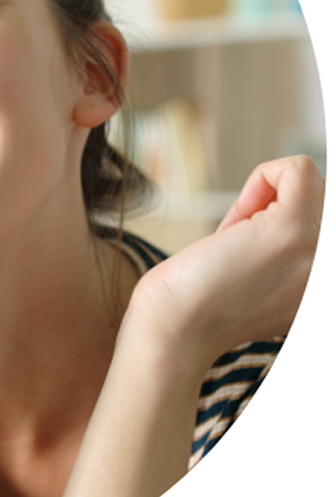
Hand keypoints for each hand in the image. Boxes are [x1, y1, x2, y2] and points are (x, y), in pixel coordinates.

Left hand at [126, 155, 324, 365]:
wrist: (176, 327)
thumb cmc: (208, 300)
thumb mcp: (274, 277)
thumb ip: (301, 251)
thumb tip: (307, 189)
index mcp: (325, 286)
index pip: (331, 220)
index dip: (291, 222)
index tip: (254, 255)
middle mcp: (332, 272)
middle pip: (328, 200)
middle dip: (281, 207)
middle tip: (242, 246)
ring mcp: (322, 253)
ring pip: (317, 184)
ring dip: (269, 199)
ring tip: (239, 239)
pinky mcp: (292, 230)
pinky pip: (298, 168)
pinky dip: (263, 178)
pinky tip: (236, 222)